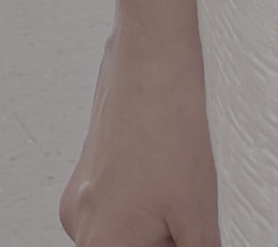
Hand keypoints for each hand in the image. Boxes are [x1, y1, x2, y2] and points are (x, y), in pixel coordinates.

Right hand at [58, 19, 220, 246]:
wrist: (154, 50)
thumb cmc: (171, 121)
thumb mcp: (200, 216)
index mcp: (101, 243)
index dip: (173, 245)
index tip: (189, 233)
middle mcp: (78, 221)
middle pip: (128, 246)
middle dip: (164, 240)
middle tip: (191, 214)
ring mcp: (78, 190)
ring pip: (124, 227)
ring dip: (155, 223)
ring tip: (183, 189)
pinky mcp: (88, 164)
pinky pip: (116, 198)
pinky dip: (143, 197)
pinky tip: (170, 170)